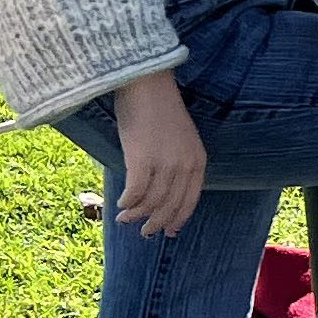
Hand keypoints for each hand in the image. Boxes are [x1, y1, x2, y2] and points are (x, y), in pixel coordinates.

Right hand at [108, 73, 204, 237]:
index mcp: (198, 160)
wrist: (146, 84)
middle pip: (170, 206)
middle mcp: (185, 165)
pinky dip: (127, 203)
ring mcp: (165, 163)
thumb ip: (176, 163)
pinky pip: (135, 193)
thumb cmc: (157, 110)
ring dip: (136, 215)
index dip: (179, 219)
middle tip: (144, 232)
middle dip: (157, 223)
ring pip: (151, 202)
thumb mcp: (178, 139)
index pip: (190, 200)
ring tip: (125, 220)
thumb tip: (161, 191)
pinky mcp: (143, 160)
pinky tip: (120, 205)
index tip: (170, 232)